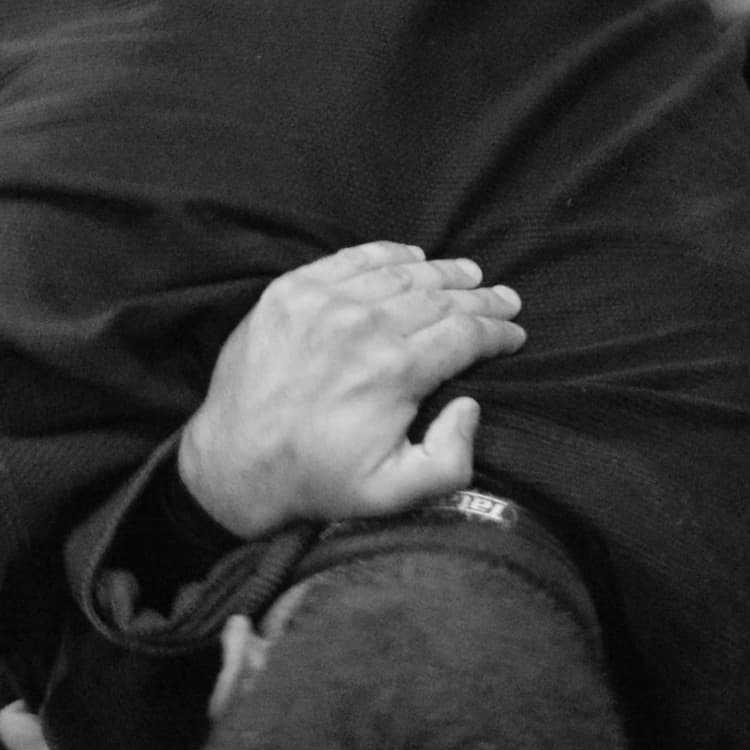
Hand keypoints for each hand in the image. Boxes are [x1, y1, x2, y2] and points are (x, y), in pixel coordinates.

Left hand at [175, 243, 522, 536]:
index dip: (498, 333)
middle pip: (440, 298)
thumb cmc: (317, 482)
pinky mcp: (290, 293)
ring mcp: (323, 302)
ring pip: (400, 274)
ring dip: (441, 273)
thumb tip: (469, 405)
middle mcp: (363, 326)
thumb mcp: (395, 493)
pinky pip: (350, 260)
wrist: (234, 465)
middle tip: (505, 299)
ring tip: (468, 275)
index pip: (465, 335)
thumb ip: (451, 459)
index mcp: (395, 370)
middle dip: (481, 299)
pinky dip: (386, 255)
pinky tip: (410, 257)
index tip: (515, 335)